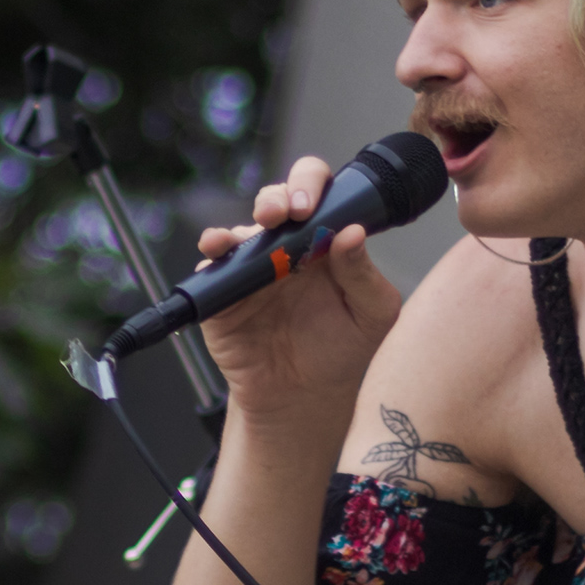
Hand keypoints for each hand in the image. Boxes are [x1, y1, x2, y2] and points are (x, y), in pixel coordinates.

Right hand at [188, 156, 404, 423]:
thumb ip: (363, 273)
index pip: (317, 193)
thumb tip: (353, 232)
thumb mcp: (372, 314)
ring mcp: (252, 268)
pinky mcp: (223, 293)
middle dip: (277, 197)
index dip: (312, 186)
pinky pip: (212, 267)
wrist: (304, 399)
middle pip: (275, 200)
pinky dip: (212, 253)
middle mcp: (286, 246)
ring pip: (240, 229)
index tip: (313, 206)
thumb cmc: (343, 351)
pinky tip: (217, 251)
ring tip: (252, 235)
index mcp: (324, 241)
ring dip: (243, 225)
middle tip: (287, 214)